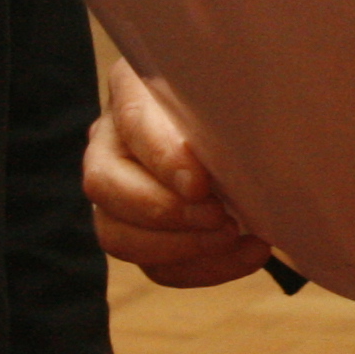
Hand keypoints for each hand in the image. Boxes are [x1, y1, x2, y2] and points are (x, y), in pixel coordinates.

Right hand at [84, 59, 276, 288]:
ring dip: (180, 246)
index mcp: (132, 87)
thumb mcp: (235, 86)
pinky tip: (248, 252)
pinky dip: (202, 268)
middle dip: (163, 210)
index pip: (131, 120)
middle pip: (103, 184)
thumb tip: (245, 128)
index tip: (199, 184)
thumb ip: (229, 99)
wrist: (251, 129)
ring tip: (232, 236)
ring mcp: (117, 191)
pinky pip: (155, 266)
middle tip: (219, 216)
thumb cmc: (243, 98)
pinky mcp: (138, 233)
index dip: (161, 157)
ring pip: (117, 234)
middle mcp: (110, 139)